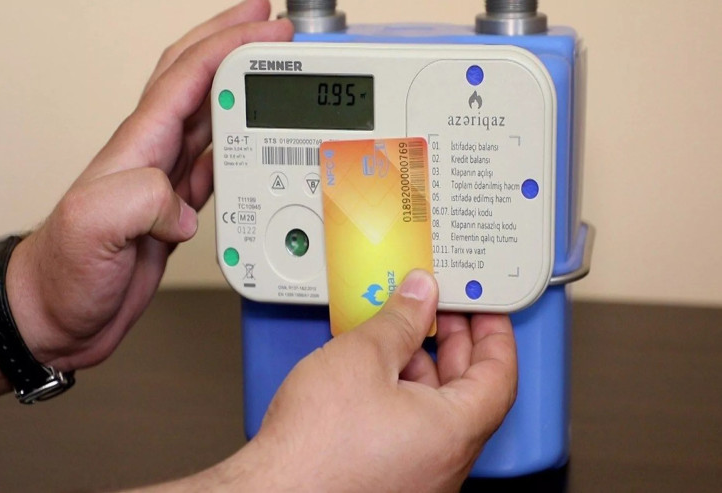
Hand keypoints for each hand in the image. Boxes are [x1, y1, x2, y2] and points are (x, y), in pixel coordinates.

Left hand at [0, 0, 292, 372]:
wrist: (60, 313)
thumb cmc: (65, 271)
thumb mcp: (94, 225)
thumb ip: (142, 199)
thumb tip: (185, 204)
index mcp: (138, 145)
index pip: (188, 77)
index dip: (229, 45)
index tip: (266, 29)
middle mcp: (154, 154)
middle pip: (199, 81)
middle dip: (234, 43)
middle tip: (270, 25)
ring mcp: (165, 180)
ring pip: (213, 118)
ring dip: (245, 88)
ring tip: (273, 70)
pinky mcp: (175, 209)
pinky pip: (218, 163)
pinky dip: (245, 144)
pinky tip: (259, 145)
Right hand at [220, 270, 517, 492]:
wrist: (273, 491)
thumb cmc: (315, 447)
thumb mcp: (363, 357)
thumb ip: (400, 320)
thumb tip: (420, 296)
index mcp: (454, 431)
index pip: (500, 373)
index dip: (495, 332)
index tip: (485, 308)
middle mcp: (446, 460)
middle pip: (469, 390)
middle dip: (455, 343)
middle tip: (440, 310)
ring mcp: (420, 474)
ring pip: (438, 410)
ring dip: (425, 367)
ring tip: (399, 334)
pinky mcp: (392, 479)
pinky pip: (413, 428)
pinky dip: (404, 394)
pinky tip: (377, 372)